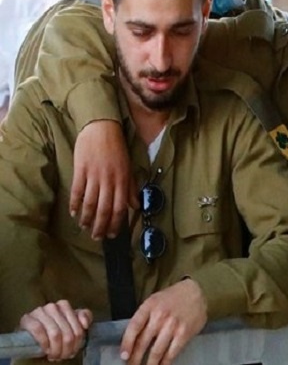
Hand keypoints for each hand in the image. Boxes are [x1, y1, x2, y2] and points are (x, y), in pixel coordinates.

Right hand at [20, 300, 92, 360]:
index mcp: (64, 305)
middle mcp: (52, 307)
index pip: (77, 327)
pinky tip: (46, 349)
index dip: (76, 342)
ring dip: (56, 349)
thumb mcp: (72, 322)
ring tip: (55, 356)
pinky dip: (44, 343)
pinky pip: (39, 331)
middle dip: (66, 348)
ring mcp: (39, 312)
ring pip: (54, 333)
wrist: (31, 334)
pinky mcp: (27, 319)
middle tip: (63, 356)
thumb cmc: (55, 328)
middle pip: (66, 332)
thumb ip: (84, 317)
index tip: (73, 351)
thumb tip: (85, 324)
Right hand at [71, 120, 137, 239]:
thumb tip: (135, 206)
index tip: (112, 234)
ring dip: (87, 218)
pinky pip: (77, 191)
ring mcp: (94, 175)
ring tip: (85, 228)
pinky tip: (74, 213)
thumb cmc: (117, 148)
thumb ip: (131, 187)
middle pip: (104, 209)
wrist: (102, 128)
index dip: (116, 223)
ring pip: (90, 203)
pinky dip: (75, 204)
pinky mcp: (81, 170)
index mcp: (123, 180)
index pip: (120, 207)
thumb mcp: (128, 167)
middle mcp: (109, 180)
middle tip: (97, 237)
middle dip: (101, 226)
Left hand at [120, 279, 207, 364]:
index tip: (123, 356)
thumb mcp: (155, 300)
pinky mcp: (184, 333)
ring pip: (156, 351)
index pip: (134, 327)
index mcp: (149, 306)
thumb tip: (132, 339)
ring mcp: (172, 325)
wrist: (197, 292)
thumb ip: (144, 317)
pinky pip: (171, 352)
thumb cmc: (173, 297)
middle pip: (143, 342)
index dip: (127, 344)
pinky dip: (165, 362)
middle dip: (135, 358)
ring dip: (149, 364)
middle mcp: (160, 316)